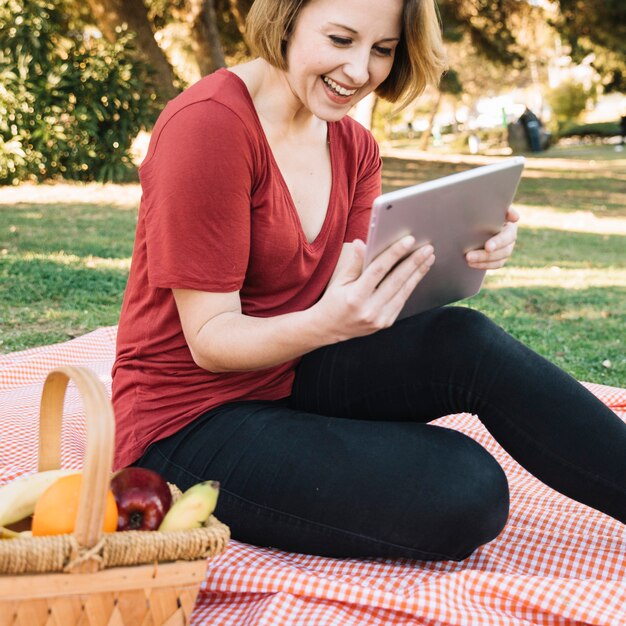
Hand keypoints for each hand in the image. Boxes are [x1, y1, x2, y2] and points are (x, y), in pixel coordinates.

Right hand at [316, 237, 434, 340]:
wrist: (329, 328)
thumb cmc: (334, 300)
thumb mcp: (339, 281)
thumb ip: (354, 263)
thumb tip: (361, 243)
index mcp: (355, 297)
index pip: (378, 270)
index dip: (394, 253)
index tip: (409, 240)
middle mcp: (369, 310)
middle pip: (396, 281)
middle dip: (413, 262)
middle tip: (427, 248)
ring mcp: (379, 319)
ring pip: (403, 291)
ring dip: (418, 273)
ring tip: (428, 258)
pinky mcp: (386, 323)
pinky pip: (402, 301)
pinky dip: (411, 286)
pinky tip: (418, 273)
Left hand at [466, 207, 518, 269]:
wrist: (478, 222)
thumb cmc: (484, 212)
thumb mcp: (491, 208)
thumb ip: (502, 209)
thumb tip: (515, 217)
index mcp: (510, 228)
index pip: (508, 236)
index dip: (499, 242)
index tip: (487, 247)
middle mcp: (510, 241)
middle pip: (504, 251)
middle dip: (486, 255)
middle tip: (468, 256)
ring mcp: (505, 251)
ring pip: (499, 260)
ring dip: (482, 262)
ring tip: (468, 260)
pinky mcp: (498, 259)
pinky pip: (494, 265)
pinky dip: (482, 266)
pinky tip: (470, 264)